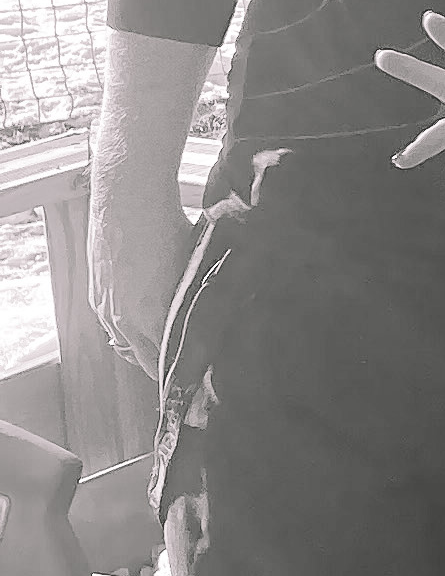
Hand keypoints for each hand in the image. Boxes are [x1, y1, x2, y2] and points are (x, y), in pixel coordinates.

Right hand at [87, 177, 191, 375]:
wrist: (126, 199)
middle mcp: (125, 321)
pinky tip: (141, 327)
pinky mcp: (96, 297)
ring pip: (126, 346)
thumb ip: (199, 298)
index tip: (198, 375)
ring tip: (164, 350)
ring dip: (144, 349)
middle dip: (165, 365)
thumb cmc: (169, 228)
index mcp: (153, 317)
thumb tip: (218, 315)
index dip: (185, 370)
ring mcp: (106, 310)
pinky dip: (127, 332)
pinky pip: (112, 328)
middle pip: (146, 361)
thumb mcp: (194, 266)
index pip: (168, 363)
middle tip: (186, 369)